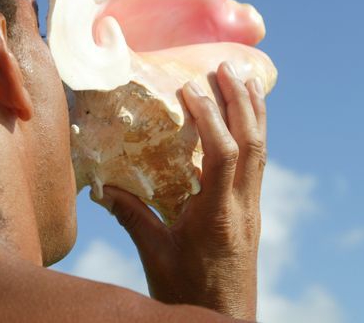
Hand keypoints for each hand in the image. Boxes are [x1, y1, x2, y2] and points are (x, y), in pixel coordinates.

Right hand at [93, 61, 266, 319]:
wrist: (225, 318)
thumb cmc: (187, 292)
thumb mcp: (155, 254)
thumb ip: (132, 216)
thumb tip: (102, 186)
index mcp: (217, 216)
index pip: (222, 157)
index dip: (210, 118)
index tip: (190, 88)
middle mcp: (242, 207)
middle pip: (252, 144)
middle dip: (241, 101)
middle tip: (226, 66)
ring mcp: (252, 208)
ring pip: (262, 151)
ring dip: (254, 111)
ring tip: (243, 77)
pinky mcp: (251, 210)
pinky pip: (258, 162)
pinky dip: (253, 131)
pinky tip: (245, 117)